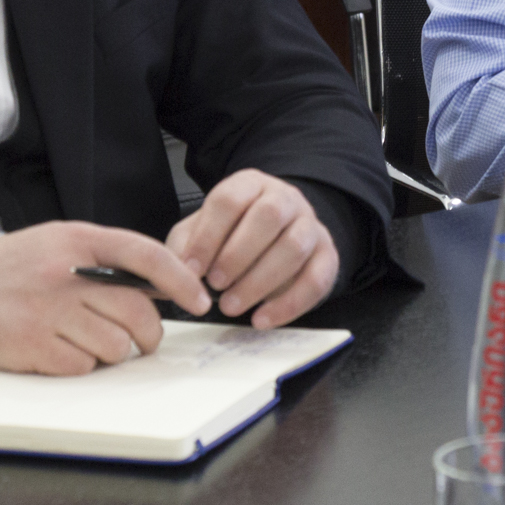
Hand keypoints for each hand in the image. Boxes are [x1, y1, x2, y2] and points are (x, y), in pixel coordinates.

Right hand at [0, 220, 211, 374]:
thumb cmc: (22, 267)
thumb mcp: (67, 243)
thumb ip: (113, 258)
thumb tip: (167, 282)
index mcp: (80, 241)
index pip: (146, 255)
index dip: (180, 279)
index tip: (200, 298)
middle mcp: (67, 276)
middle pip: (137, 311)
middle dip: (150, 332)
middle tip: (145, 337)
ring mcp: (50, 313)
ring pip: (116, 344)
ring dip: (115, 349)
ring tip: (95, 339)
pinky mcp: (34, 347)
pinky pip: (84, 365)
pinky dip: (84, 363)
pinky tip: (67, 348)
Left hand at [165, 171, 338, 329]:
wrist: (275, 236)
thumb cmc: (231, 234)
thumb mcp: (201, 231)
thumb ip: (185, 247)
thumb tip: (176, 273)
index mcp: (250, 185)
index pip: (230, 200)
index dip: (209, 235)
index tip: (191, 269)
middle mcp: (285, 198)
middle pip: (269, 216)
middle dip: (238, 254)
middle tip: (215, 285)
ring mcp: (310, 225)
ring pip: (295, 246)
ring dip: (260, 280)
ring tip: (231, 306)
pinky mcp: (327, 255)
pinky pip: (318, 278)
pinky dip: (289, 304)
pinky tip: (262, 319)